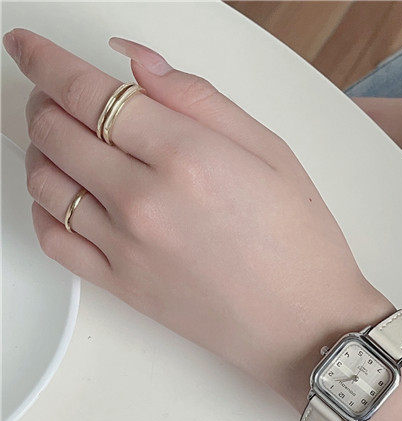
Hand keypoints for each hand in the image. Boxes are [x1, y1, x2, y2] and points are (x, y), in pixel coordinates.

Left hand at [3, 30, 393, 410]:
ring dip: (40, 149)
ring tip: (62, 142)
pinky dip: (42, 207)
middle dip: (44, 98)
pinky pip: (53, 238)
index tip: (29, 47)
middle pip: (55, 130)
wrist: (308, 328)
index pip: (86, 91)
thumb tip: (138, 64)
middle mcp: (145, 199)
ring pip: (44, 181)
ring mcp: (127, 247)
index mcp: (186, 155)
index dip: (45, 59)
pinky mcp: (122, 287)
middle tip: (55, 92)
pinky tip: (61, 196)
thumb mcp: (272, 153)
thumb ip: (200, 100)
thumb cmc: (302, 247)